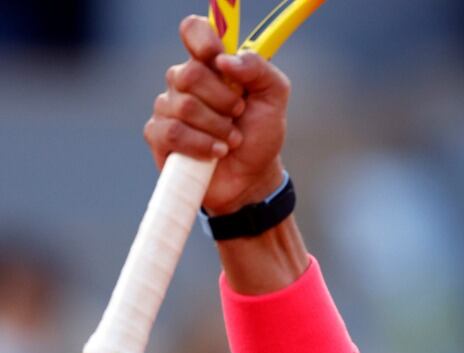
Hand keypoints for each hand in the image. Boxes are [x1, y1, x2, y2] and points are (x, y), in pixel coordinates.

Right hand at [143, 16, 291, 215]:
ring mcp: (167, 108)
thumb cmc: (259, 135)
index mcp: (211, 65)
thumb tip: (226, 60)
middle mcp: (184, 81)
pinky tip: (216, 154)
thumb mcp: (274, 99)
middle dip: (224, 101)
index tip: (219, 60)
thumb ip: (260, 70)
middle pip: (190, 74)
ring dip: (218, 128)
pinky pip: (173, 133)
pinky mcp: (158, 136)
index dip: (202, 40)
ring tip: (232, 140)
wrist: (252, 178)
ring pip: (184, 107)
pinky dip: (201, 145)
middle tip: (238, 115)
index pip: (193, 31)